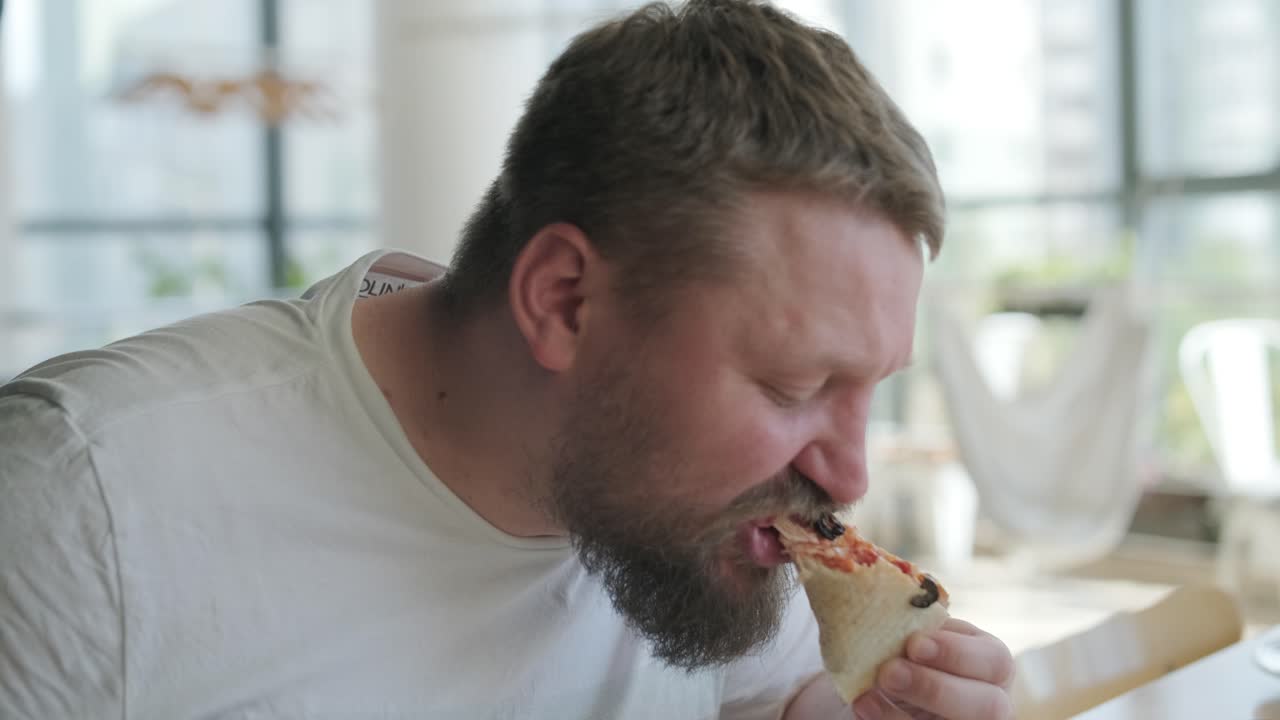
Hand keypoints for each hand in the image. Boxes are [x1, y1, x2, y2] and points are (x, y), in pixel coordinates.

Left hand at [850, 618, 1013, 719]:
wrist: (878, 683)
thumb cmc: (900, 648)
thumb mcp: (911, 632)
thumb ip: (911, 620)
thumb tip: (888, 590)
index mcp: (989, 661)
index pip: (995, 660)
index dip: (957, 653)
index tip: (915, 643)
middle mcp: (989, 700)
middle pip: (988, 705)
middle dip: (935, 688)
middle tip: (889, 673)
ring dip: (904, 715)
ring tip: (866, 695)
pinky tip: (863, 707)